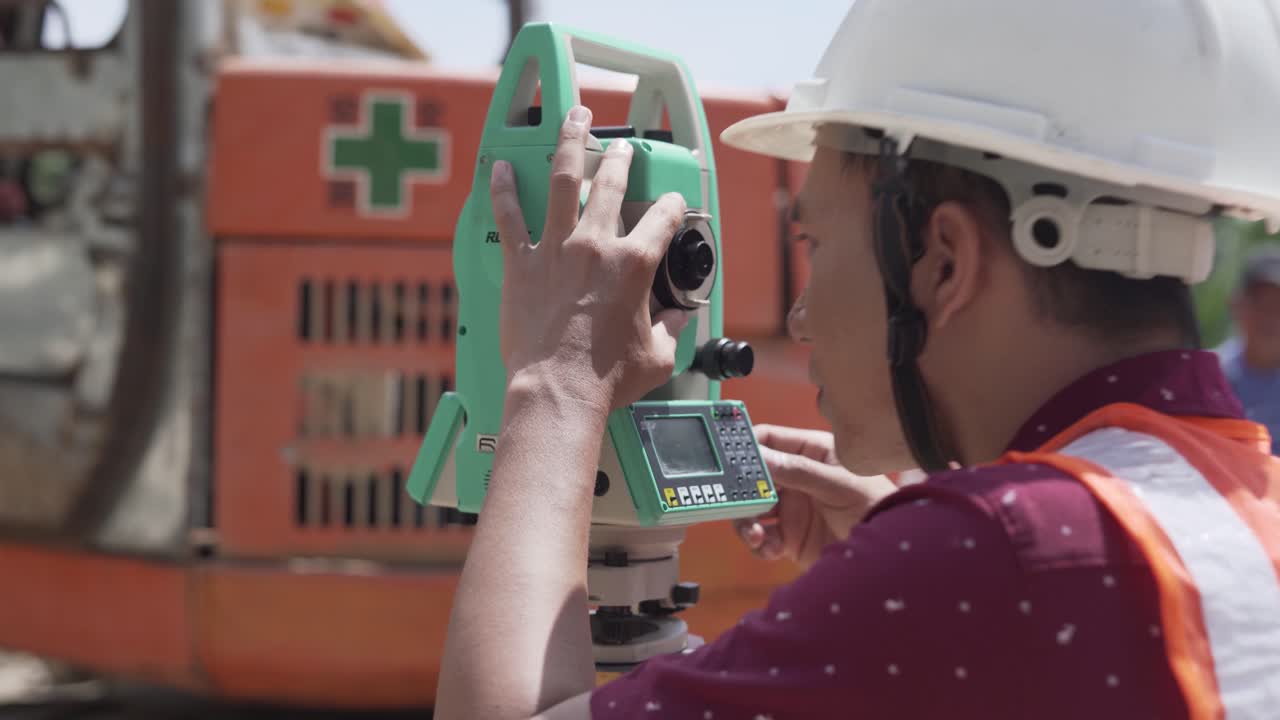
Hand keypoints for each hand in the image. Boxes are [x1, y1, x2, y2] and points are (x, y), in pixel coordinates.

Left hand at [491, 105, 689, 410]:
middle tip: (621, 145)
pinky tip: (499, 170)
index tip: (673, 204)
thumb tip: (677, 320)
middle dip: (620, 157)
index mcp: (636, 264)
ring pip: (562, 180)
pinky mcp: (521, 264)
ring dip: (570, 143)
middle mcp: (596, 246)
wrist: (557, 389)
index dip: (674, 206)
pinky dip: (503, 191)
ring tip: (573, 120)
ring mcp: (556, 250)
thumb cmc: (606, 379)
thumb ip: (671, 329)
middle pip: (611, 183)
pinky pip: (509, 218)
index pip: (664, 218)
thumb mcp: (658, 356)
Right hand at [735, 424, 897, 569]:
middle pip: (753, 477)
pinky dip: (759, 544)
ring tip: (754, 533)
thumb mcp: (838, 484)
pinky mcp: (790, 537)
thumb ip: (798, 471)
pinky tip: (769, 548)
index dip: (747, 445)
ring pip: (752, 509)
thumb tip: (759, 457)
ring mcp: (791, 508)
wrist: (891, 555)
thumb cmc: (875, 507)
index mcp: (811, 453)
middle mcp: (796, 479)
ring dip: (746, 521)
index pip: (770, 440)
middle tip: (733, 502)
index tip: (728, 455)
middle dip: (741, 490)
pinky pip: (762, 538)